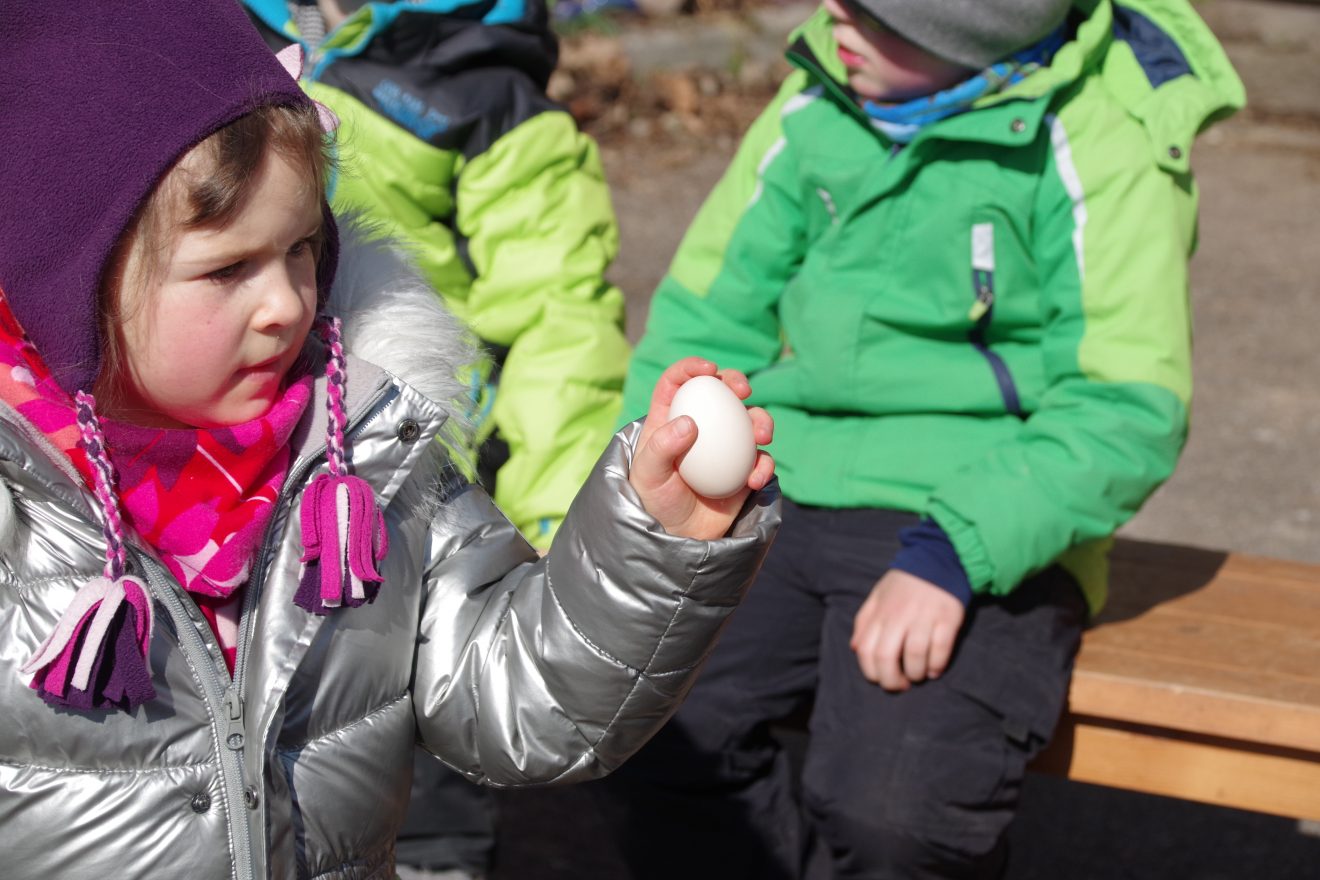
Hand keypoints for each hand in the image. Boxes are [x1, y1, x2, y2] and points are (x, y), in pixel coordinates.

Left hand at [629, 357, 773, 540]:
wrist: (678, 537)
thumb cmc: (654, 502)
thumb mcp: (648, 475)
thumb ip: (661, 447)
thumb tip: (690, 423)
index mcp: (670, 418)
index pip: (678, 382)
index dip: (692, 367)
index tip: (709, 371)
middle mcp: (701, 427)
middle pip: (721, 391)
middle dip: (735, 381)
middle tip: (742, 389)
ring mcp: (725, 447)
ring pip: (749, 420)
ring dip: (762, 419)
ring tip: (763, 434)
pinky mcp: (744, 469)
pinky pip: (761, 459)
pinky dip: (764, 465)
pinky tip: (755, 479)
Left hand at [850, 569, 965, 691]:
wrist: (937, 560)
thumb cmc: (904, 584)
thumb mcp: (877, 596)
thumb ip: (864, 622)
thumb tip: (855, 649)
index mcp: (880, 613)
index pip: (867, 651)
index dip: (871, 673)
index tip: (880, 679)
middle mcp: (899, 616)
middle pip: (887, 658)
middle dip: (892, 681)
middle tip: (900, 685)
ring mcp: (924, 617)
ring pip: (915, 656)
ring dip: (916, 674)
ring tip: (917, 676)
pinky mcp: (947, 619)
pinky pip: (941, 649)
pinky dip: (937, 666)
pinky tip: (934, 670)